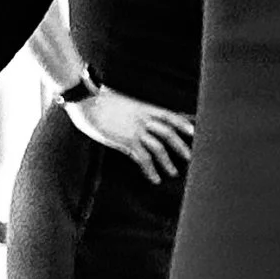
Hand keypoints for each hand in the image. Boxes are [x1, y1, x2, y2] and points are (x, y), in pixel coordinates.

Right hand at [71, 86, 193, 183]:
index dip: (183, 123)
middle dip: (181, 146)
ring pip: (159, 147)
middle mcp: (143, 118)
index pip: (169, 115)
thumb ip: (133, 111)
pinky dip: (151, 170)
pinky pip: (144, 158)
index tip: (193, 131)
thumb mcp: (122, 103)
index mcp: (143, 107)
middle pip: (169, 132)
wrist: (85, 100)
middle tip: (189, 157)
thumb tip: (135, 118)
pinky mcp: (126, 141)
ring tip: (173, 172)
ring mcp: (136, 130)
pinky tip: (154, 178)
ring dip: (167, 162)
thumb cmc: (98, 100)